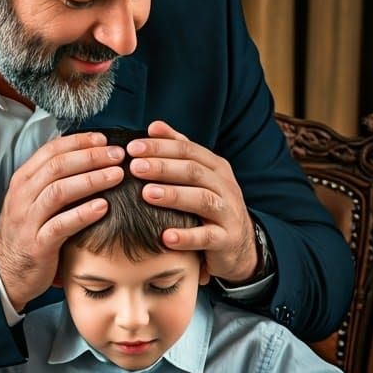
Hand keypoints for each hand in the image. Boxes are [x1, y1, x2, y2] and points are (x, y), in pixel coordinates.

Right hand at [0, 132, 124, 311]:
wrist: (5, 273)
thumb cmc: (27, 234)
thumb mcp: (33, 201)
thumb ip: (53, 181)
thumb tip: (86, 158)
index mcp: (23, 181)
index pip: (51, 150)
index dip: (80, 142)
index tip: (104, 139)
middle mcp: (23, 196)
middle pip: (58, 166)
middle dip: (91, 157)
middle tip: (118, 155)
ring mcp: (28, 220)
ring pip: (60, 191)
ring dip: (91, 180)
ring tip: (116, 175)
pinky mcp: (38, 244)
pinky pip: (61, 225)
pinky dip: (83, 214)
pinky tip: (103, 207)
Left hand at [126, 120, 259, 283]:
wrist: (241, 246)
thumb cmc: (211, 207)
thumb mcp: (200, 177)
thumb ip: (179, 151)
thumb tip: (154, 126)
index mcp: (215, 167)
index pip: (187, 150)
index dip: (160, 147)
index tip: (132, 148)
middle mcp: (225, 186)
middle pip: (194, 171)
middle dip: (163, 167)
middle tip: (135, 167)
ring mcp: (228, 213)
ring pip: (203, 200)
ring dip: (174, 196)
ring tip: (147, 194)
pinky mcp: (227, 240)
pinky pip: (207, 237)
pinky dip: (187, 237)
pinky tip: (166, 237)